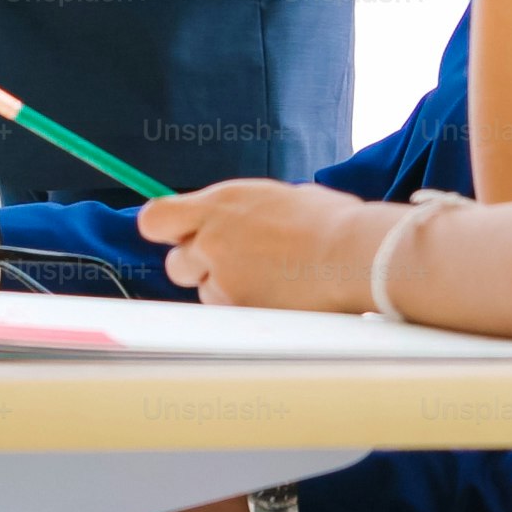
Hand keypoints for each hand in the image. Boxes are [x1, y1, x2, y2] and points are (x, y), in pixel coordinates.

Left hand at [137, 179, 397, 312]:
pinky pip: (230, 314)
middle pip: (175, 263)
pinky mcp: (241, 309)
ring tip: (271, 280)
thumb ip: (241, 211)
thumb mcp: (277, 198)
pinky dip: (246, 309)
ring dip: (227, 289)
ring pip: (206, 292)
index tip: (182, 234)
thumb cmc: (331, 221)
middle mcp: (212, 239)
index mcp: (220, 203)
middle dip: (198, 267)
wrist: (356, 253)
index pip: (155, 219)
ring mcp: (225, 277)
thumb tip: (233, 220)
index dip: (166, 230)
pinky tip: (279, 297)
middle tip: (235, 264)